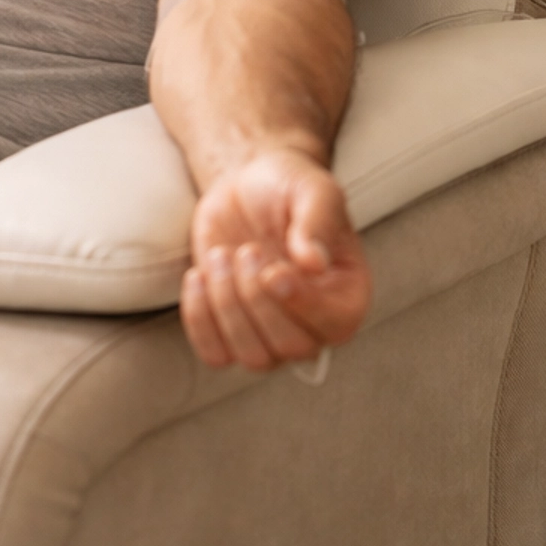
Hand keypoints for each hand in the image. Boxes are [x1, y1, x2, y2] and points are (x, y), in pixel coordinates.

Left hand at [180, 145, 370, 371]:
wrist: (248, 188)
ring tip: (222, 255)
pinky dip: (200, 320)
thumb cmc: (289, 188)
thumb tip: (315, 263)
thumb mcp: (312, 190)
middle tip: (247, 250)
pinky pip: (215, 355)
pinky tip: (199, 275)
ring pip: (254, 358)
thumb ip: (317, 222)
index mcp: (347, 294)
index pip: (335, 324)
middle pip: (290, 347)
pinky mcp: (231, 332)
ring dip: (227, 306)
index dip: (301, 304)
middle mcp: (314, 325)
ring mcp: (272, 334)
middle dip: (257, 298)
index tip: (273, 271)